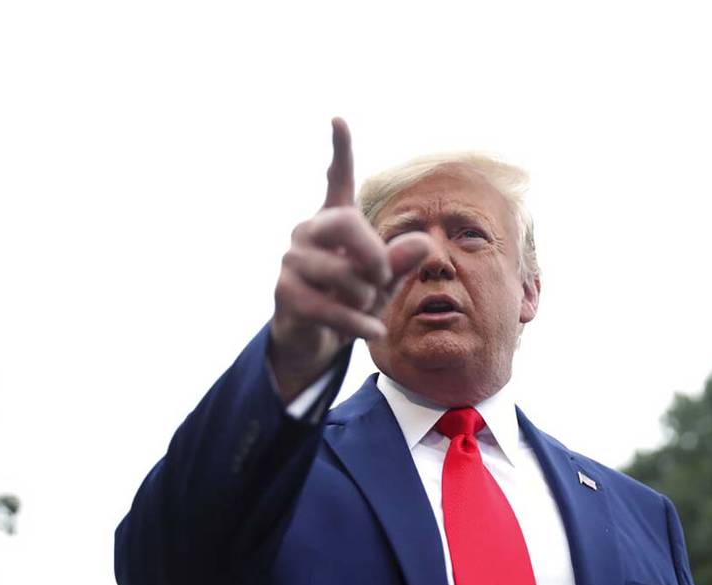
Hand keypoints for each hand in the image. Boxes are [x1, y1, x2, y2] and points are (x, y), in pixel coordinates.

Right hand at [269, 118, 429, 402]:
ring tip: (368, 307)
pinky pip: (331, 307)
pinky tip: (374, 330)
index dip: (340, 151)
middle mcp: (308, 230)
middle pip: (344, 223)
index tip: (339, 119)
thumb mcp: (386, 280)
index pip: (337, 179)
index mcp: (335, 220)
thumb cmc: (353, 298)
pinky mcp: (285, 292)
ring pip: (343, 274)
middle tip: (384, 278)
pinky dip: (359, 322)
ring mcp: (292, 259)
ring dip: (366, 298)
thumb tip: (425, 243)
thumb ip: (403, 261)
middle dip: (374, 254)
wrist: (315, 338)